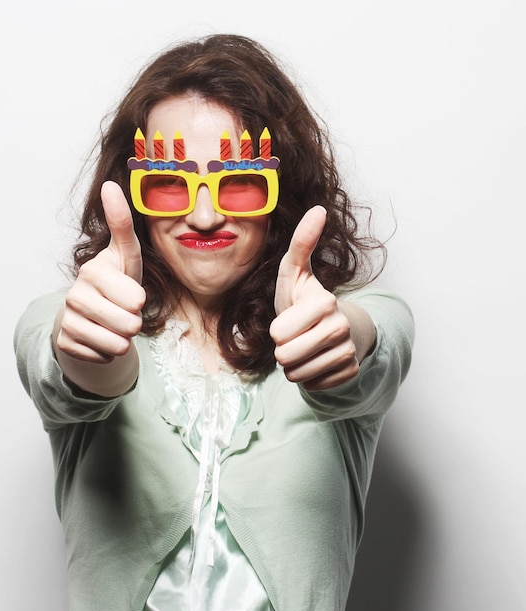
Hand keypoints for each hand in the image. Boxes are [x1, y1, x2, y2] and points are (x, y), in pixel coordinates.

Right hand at [55, 181, 145, 363]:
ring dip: (123, 340)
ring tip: (113, 324)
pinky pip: (104, 358)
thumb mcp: (125, 255)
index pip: (137, 300)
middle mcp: (75, 294)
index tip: (127, 292)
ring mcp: (67, 320)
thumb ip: (121, 224)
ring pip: (118, 345)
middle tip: (123, 311)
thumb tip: (110, 184)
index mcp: (93, 270)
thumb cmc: (115, 283)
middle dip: (133, 322)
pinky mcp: (65, 343)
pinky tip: (99, 337)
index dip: (139, 301)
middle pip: (130, 325)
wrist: (88, 314)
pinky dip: (108, 352)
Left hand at [270, 206, 358, 390]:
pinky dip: (309, 377)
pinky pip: (313, 386)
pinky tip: (317, 361)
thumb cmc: (304, 300)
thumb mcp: (295, 272)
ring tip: (304, 348)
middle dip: (283, 350)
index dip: (276, 330)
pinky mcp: (351, 372)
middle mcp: (341, 327)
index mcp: (325, 302)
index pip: (278, 334)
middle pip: (287, 356)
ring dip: (294, 365)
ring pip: (298, 375)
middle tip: (295, 337)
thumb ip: (301, 244)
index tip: (289, 320)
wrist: (331, 328)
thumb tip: (317, 208)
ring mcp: (349, 352)